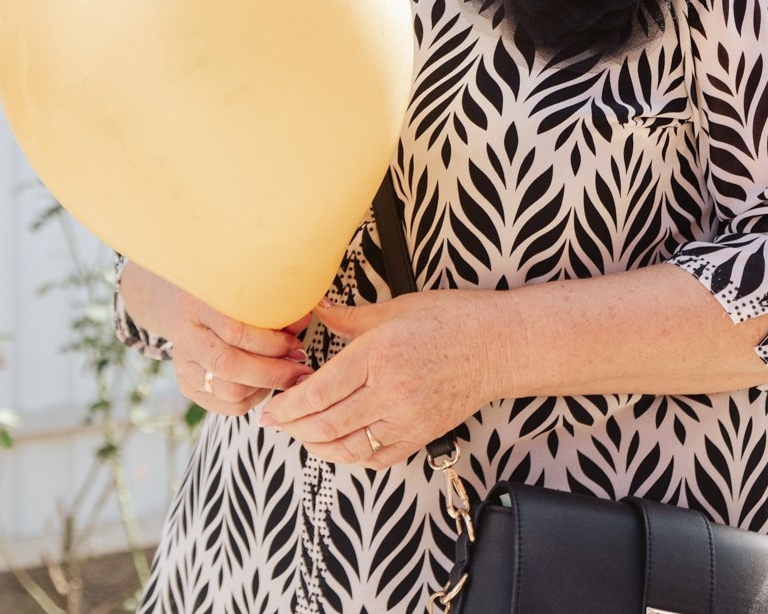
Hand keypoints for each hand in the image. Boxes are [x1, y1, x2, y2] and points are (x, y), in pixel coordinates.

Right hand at [160, 284, 312, 417]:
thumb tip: (304, 321)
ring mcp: (185, 368)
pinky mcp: (189, 388)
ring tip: (283, 375)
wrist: (182, 309)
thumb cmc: (222, 299)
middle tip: (300, 371)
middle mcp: (188, 340)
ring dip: (265, 387)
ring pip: (230, 392)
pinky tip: (265, 385)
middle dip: (273, 372)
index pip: (235, 332)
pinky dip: (254, 399)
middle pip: (231, 366)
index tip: (296, 345)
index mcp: (198, 308)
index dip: (271, 343)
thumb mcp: (242, 295)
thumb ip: (273, 309)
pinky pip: (228, 407)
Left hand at [259, 292, 501, 468]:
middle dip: (294, 428)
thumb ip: (349, 318)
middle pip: (326, 424)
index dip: (287, 406)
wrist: (498, 345)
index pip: (318, 392)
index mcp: (377, 356)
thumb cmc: (451, 320)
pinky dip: (352, 456)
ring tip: (303, 434)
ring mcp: (407, 418)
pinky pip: (378, 458)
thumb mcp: (394, 309)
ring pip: (348, 448)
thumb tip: (317, 310)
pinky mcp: (421, 435)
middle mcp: (389, 392)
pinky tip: (339, 445)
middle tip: (276, 424)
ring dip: (318, 445)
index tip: (270, 409)